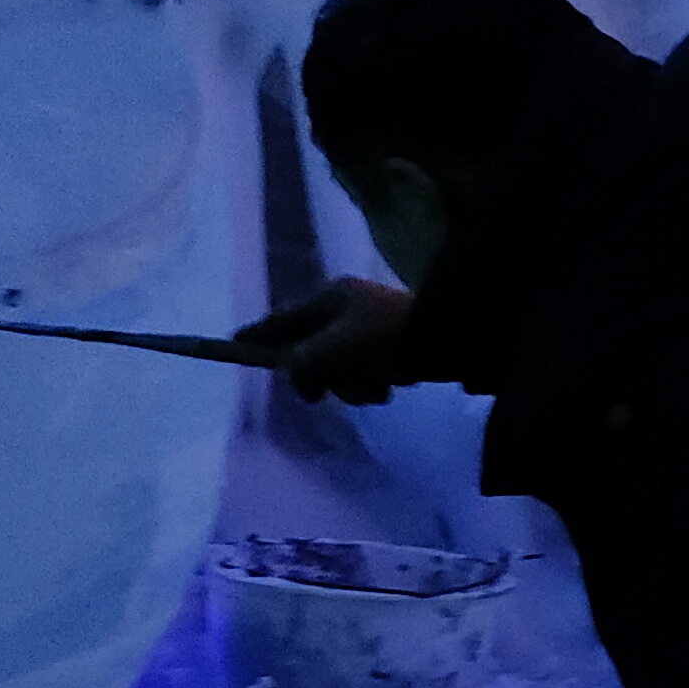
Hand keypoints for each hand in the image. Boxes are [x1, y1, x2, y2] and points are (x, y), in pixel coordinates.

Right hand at [233, 277, 418, 404]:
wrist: (453, 339)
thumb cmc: (385, 340)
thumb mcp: (331, 352)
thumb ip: (301, 365)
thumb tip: (302, 379)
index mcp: (332, 296)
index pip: (282, 319)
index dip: (258, 335)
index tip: (235, 344)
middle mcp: (351, 307)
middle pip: (313, 352)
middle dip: (323, 375)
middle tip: (323, 390)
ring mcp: (374, 328)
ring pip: (343, 370)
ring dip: (355, 385)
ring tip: (377, 383)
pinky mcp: (397, 348)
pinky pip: (370, 375)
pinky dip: (377, 384)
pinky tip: (395, 381)